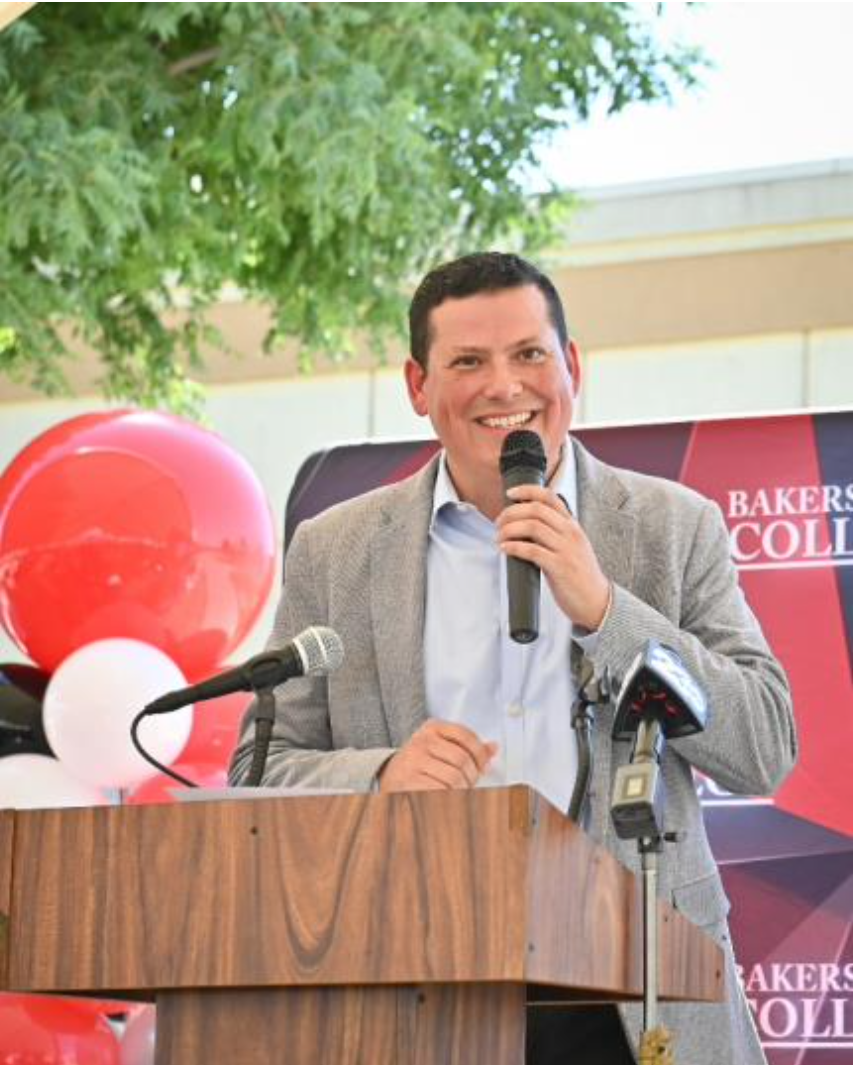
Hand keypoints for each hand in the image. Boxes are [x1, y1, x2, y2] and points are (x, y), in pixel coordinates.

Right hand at [377, 720, 497, 792]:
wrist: (388, 777)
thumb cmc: (419, 763)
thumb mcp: (441, 747)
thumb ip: (467, 747)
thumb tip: (493, 747)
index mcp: (433, 727)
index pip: (466, 736)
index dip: (480, 755)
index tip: (483, 767)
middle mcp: (422, 740)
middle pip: (462, 760)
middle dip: (472, 776)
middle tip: (470, 785)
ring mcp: (413, 759)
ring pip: (454, 778)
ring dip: (462, 790)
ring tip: (458, 793)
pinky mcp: (408, 780)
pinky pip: (440, 791)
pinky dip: (449, 799)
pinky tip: (446, 798)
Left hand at [495, 484, 610, 631]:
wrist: (596, 601)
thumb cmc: (580, 575)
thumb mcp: (572, 546)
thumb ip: (555, 533)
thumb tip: (524, 525)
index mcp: (572, 525)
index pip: (550, 497)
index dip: (527, 491)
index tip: (510, 493)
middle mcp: (570, 533)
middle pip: (536, 510)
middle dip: (511, 513)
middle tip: (498, 522)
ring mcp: (566, 549)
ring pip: (532, 527)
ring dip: (509, 530)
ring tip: (499, 537)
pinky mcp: (559, 567)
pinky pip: (531, 551)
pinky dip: (514, 547)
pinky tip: (505, 549)